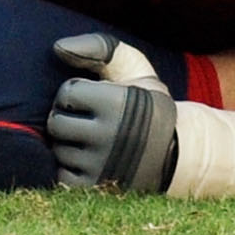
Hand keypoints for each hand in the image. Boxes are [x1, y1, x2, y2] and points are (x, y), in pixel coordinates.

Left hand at [48, 33, 173, 191]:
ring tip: (91, 140)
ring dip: (69, 144)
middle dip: (66, 118)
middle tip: (85, 120)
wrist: (178, 152)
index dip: (75, 92)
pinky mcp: (101, 189)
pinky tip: (86, 159)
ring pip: (59, 151)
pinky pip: (63, 178)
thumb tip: (57, 46)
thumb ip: (98, 47)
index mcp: (117, 104)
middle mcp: (110, 136)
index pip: (67, 93)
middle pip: (56, 124)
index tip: (93, 98)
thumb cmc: (145, 103)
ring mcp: (104, 166)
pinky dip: (69, 169)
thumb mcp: (133, 66)